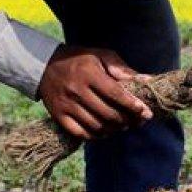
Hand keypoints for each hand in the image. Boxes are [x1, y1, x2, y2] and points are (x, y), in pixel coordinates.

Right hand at [37, 45, 152, 141]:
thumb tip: (147, 80)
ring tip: (122, 126)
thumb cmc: (79, 59)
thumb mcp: (101, 56)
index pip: (115, 94)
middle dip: (127, 120)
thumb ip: (122, 69)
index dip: (132, 105)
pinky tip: (104, 131)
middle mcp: (76, 90)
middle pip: (108, 113)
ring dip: (114, 129)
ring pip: (96, 126)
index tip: (145, 112)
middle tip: (137, 121)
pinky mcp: (58, 115)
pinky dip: (96, 136)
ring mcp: (66, 105)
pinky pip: (80, 133)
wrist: (44, 65)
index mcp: (89, 73)